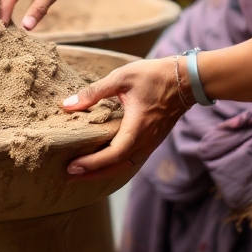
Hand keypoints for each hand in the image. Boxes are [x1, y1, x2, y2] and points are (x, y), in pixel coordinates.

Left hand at [61, 57, 186, 179]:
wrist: (185, 79)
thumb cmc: (153, 76)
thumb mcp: (121, 78)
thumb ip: (94, 92)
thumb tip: (67, 104)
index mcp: (137, 128)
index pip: (113, 155)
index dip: (92, 163)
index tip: (72, 166)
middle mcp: (146, 141)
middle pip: (118, 167)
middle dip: (93, 173)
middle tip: (70, 175)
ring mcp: (151, 143)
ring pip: (126, 166)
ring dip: (104, 171)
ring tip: (83, 171)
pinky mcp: (153, 140)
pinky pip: (133, 159)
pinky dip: (116, 165)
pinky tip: (104, 161)